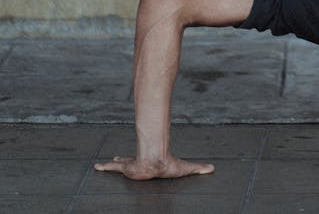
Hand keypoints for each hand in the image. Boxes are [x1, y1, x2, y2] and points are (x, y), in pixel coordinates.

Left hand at [94, 154, 214, 179]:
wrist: (157, 162)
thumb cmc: (169, 165)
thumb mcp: (185, 168)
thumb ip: (198, 168)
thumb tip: (213, 168)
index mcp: (150, 162)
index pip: (143, 159)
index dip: (139, 160)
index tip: (135, 158)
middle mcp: (139, 163)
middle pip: (130, 161)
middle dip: (123, 160)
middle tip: (117, 159)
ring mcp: (132, 165)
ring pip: (120, 165)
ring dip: (112, 165)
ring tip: (102, 165)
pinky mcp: (126, 168)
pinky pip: (113, 168)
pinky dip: (104, 167)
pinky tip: (97, 166)